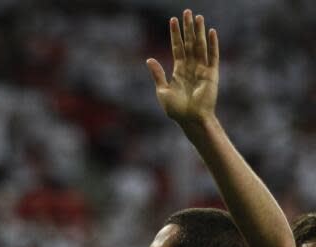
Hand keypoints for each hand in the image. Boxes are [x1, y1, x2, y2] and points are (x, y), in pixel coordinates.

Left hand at [147, 10, 218, 128]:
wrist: (191, 120)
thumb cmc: (177, 111)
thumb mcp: (163, 92)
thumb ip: (158, 75)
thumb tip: (149, 59)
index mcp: (179, 71)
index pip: (177, 48)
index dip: (175, 34)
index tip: (173, 20)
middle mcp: (191, 68)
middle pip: (189, 43)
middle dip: (188, 28)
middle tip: (187, 11)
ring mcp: (202, 70)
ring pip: (200, 46)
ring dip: (199, 32)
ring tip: (198, 17)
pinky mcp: (212, 75)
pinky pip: (213, 56)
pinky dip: (213, 44)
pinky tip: (211, 32)